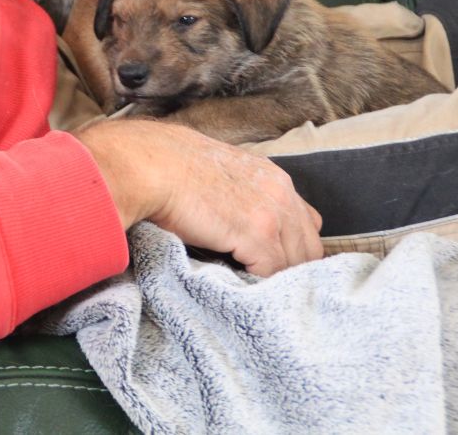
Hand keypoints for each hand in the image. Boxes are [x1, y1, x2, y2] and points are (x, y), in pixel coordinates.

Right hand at [74, 119, 322, 275]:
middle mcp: (281, 192)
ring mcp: (272, 213)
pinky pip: (273, 272)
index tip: (272, 264)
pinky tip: (241, 289)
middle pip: (309, 246)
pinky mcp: (257, 234)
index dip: (290, 247)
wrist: (148, 164)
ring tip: (254, 293)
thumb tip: (226, 219)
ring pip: (296, 263)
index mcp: (271, 177)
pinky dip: (259, 285)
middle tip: (265, 286)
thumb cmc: (166, 167)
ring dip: (276, 280)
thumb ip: (233, 194)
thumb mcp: (214, 173)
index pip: (304, 222)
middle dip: (290, 268)